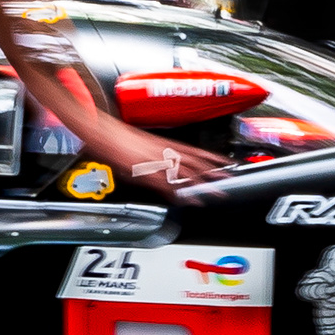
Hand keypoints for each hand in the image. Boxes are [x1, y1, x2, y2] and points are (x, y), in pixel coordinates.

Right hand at [65, 104, 227, 197]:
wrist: (103, 133)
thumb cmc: (119, 138)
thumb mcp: (144, 144)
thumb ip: (159, 154)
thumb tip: (168, 164)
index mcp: (166, 144)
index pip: (196, 151)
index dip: (214, 157)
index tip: (229, 162)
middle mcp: (165, 151)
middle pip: (196, 162)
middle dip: (215, 171)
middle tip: (231, 179)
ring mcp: (156, 161)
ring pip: (186, 173)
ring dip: (203, 184)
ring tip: (218, 192)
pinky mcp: (146, 172)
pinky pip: (167, 185)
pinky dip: (180, 194)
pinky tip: (189, 200)